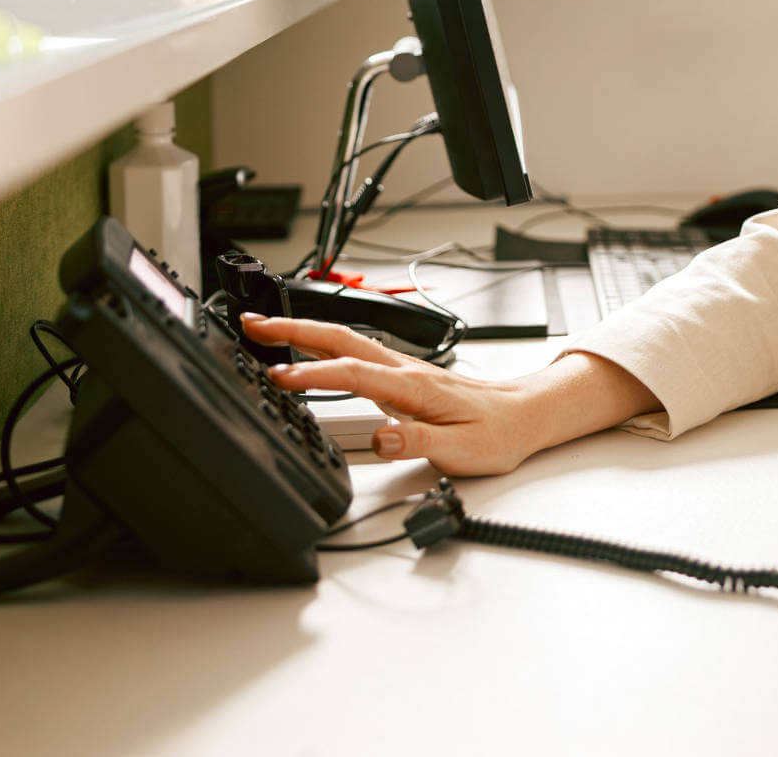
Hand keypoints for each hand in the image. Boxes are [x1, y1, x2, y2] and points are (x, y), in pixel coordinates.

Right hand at [242, 313, 536, 474]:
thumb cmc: (498, 433)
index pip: (352, 374)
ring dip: (305, 332)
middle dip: (294, 329)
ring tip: (267, 331)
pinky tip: (311, 349)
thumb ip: (419, 444)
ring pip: (346, 341)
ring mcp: (403, 368)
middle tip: (252, 327)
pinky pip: (356, 352)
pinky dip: (325, 345)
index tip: (277, 377)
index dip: (312, 374)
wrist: (525, 415)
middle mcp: (405, 369)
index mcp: (414, 386)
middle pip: (340, 340)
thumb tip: (382, 438)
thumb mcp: (463, 450)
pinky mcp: (404, 374)